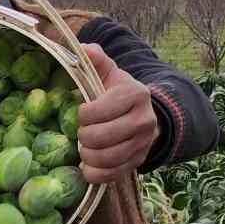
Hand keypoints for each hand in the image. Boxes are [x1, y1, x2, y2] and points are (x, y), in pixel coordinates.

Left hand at [75, 43, 157, 183]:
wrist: (145, 114)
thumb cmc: (118, 92)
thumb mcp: (109, 72)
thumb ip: (95, 59)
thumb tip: (81, 49)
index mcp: (135, 94)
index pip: (101, 110)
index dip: (84, 114)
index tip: (81, 113)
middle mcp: (144, 120)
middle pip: (103, 137)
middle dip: (84, 136)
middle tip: (79, 133)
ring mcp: (144, 143)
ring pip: (108, 158)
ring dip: (88, 156)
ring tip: (82, 148)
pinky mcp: (139, 161)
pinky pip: (114, 174)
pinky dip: (95, 173)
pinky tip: (87, 165)